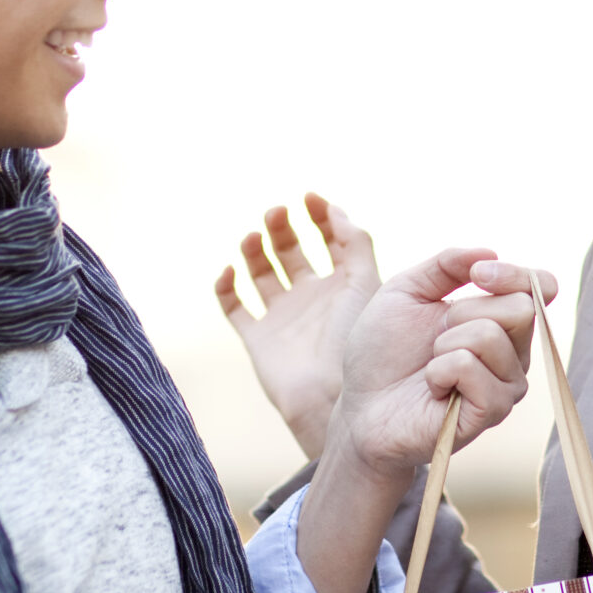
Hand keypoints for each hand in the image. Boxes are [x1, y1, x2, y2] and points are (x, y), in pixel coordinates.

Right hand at [215, 195, 377, 459]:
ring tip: (252, 237)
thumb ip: (355, 242)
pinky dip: (227, 285)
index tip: (309, 196)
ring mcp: (283, 317)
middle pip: (291, 251)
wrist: (328, 396)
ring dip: (254, 249)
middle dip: (283, 228)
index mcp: (342, 284)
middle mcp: (311, 297)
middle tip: (277, 213)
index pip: (330, 240)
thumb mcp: (365, 283)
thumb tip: (334, 208)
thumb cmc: (354, 341)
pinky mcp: (258, 337)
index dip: (320, 216)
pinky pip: (235, 306)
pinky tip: (230, 270)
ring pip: (261, 272)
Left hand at [295, 250, 557, 592]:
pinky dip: (439, 370)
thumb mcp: (406, 291)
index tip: (477, 273)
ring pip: (491, 336)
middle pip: (520, 308)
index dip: (514, 274)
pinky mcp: (490, 413)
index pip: (540, 287)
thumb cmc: (383, 352)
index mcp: (499, 321)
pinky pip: (470, 367)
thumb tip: (488, 252)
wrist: (361, 406)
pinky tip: (432, 387)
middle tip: (436, 336)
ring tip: (430, 365)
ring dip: (445, 344)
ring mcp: (506, 386)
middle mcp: (513, 353)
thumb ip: (445, 265)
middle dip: (464, 311)